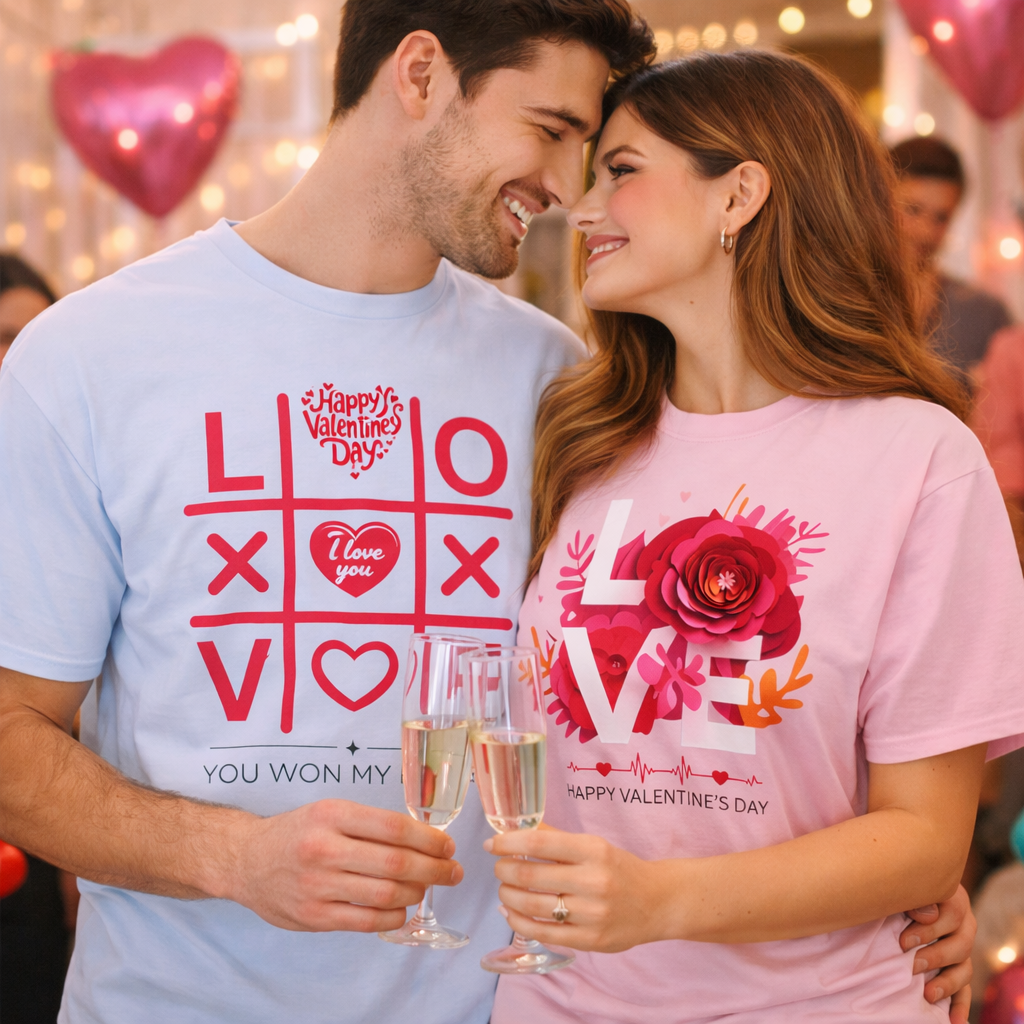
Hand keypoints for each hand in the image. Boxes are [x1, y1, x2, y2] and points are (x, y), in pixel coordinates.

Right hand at [223, 799, 462, 932]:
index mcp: (333, 815)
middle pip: (396, 863)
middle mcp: (324, 848)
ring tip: (426, 887)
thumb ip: (370, 825)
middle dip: (434, 869)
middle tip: (453, 871)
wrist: (246, 860)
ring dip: (417, 893)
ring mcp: (317, 885)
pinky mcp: (313, 917)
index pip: (394, 828)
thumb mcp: (330, 811)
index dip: (429, 839)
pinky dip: (393, 917)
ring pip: (385, 894)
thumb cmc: (298, 832)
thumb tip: (424, 839)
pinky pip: (366, 921)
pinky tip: (403, 909)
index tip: (448, 845)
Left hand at [486, 827, 661, 952]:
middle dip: (504, 869)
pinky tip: (511, 913)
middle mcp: (593, 881)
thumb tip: (516, 828)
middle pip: (531, 875)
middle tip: (498, 867)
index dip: (509, 842)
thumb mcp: (594, 845)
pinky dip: (519, 922)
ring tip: (504, 888)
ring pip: (532, 905)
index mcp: (593, 850)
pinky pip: (543, 933)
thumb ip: (557, 838)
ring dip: (508, 896)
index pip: (540, 842)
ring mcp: (591, 914)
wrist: (657, 902)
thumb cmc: (620, 869)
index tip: (491, 843)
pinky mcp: (590, 940)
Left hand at [900, 885, 974, 1023]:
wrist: (905, 895)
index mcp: (953, 901)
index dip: (929, 929)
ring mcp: (963, 948)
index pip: (952, 914)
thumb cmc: (902, 891)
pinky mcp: (959, 968)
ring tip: (928, 993)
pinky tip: (954, 1020)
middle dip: (936, 957)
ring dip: (947, 983)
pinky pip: (965, 989)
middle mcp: (964, 925)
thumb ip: (915, 899)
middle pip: (961, 945)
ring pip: (965, 968)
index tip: (903, 941)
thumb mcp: (907, 889)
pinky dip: (960, 1005)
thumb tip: (926, 914)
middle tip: (912, 964)